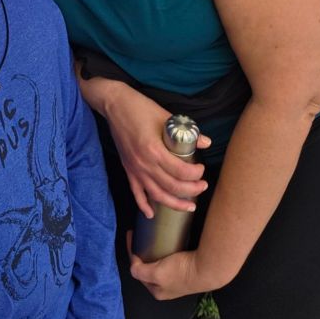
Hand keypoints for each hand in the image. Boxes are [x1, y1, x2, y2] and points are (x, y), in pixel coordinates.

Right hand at [104, 85, 210, 217]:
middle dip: (191, 190)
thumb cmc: (139, 107)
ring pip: (157, 195)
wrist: (114, 104)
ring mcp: (135, 168)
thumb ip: (186, 131)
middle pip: (172, 187)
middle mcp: (144, 164)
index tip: (202, 169)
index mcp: (154, 150)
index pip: (180, 171)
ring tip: (189, 206)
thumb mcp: (165, 116)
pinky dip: (143, 205)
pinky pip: (136, 192)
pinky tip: (152, 214)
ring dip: (174, 204)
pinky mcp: (128, 168)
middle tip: (202, 186)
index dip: (195, 174)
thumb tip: (206, 142)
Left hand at [126, 231, 222, 299]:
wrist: (208, 268)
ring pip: (158, 262)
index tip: (132, 235)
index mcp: (157, 292)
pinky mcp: (184, 269)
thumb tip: (132, 266)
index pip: (137, 270)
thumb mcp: (156, 274)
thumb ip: (140, 271)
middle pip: (147, 266)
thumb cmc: (181, 272)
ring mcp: (175, 279)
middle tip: (140, 236)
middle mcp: (165, 288)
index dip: (132, 252)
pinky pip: (169, 258)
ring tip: (151, 237)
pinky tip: (165, 242)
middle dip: (143, 252)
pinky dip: (164, 250)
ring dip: (153, 250)